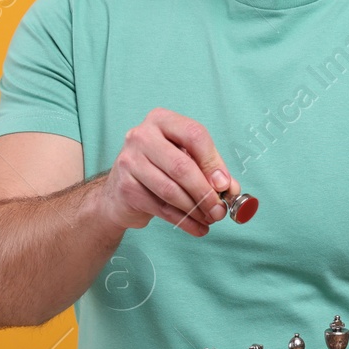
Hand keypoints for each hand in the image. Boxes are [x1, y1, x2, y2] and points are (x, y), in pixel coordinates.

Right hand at [100, 107, 239, 237]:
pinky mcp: (126, 187)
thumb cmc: (159, 171)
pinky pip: (161, 208)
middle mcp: (142, 136)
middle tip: (220, 210)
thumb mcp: (185, 161)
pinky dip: (184, 221)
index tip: (225, 185)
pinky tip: (197, 228)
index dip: (213, 162)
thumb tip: (229, 188)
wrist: (119, 193)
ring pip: (171, 190)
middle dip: (205, 192)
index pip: (194, 135)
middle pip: (182, 166)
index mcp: (162, 120)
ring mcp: (130, 161)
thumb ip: (209, 170)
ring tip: (210, 219)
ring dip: (196, 209)